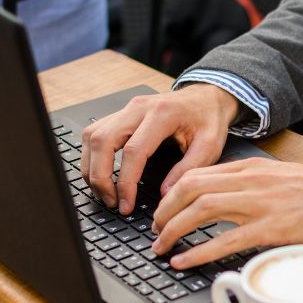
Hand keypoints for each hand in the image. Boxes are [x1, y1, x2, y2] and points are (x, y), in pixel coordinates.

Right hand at [80, 84, 238, 214]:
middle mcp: (138, 108)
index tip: (126, 204)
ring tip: (104, 193)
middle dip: (100, 176)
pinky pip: (95, 134)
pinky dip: (92, 157)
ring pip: (93, 136)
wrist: (206, 97)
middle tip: (111, 202)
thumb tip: (164, 195)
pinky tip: (101, 174)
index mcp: (162, 114)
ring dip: (92, 168)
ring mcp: (126, 109)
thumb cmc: (208, 120)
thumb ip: (188, 170)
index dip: (126, 182)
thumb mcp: (210, 146)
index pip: (133, 150)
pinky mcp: (120, 114)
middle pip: (103, 140)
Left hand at [150, 157, 302, 268]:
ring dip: (173, 230)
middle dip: (164, 210)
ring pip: (201, 209)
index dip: (172, 193)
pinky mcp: (274, 227)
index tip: (162, 211)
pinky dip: (199, 252)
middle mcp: (252, 180)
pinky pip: (226, 239)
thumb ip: (255, 186)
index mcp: (252, 168)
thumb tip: (229, 203)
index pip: (199, 173)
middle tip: (154, 231)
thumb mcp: (283, 179)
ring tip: (161, 247)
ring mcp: (262, 203)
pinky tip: (185, 262)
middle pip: (190, 188)